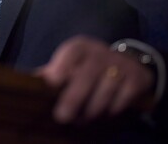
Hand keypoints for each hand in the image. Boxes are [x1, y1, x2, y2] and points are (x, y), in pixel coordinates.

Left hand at [35, 35, 154, 123]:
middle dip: (74, 97)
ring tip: (81, 121)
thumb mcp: (72, 63)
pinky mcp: (136, 78)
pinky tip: (104, 115)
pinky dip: (112, 109)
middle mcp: (101, 52)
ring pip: (106, 89)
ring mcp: (120, 64)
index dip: (62, 65)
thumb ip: (53, 72)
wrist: (130, 64)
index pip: (72, 51)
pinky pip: (123, 98)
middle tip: (62, 116)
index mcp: (81, 47)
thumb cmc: (89, 67)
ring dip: (92, 109)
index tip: (52, 81)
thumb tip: (32, 82)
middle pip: (87, 74)